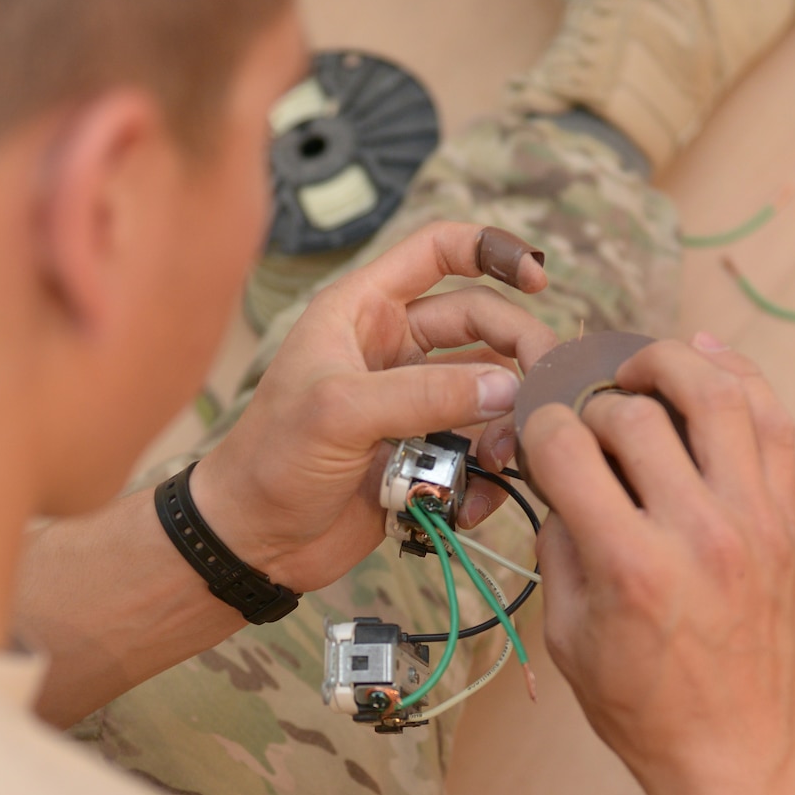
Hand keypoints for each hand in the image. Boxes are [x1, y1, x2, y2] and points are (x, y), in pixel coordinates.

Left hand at [192, 222, 556, 592]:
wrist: (253, 542)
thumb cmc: (271, 461)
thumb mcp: (340, 413)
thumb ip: (425, 395)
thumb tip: (506, 388)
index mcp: (363, 311)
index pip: (437, 251)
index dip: (491, 251)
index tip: (538, 279)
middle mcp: (393, 348)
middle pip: (483, 322)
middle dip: (519, 351)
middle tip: (542, 393)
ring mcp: (412, 402)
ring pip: (489, 389)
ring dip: (509, 419)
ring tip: (507, 456)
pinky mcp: (425, 453)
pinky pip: (478, 448)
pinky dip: (491, 470)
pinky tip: (480, 494)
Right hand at [522, 335, 794, 794]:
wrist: (744, 757)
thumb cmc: (649, 714)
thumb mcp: (568, 640)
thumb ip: (559, 551)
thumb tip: (562, 485)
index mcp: (629, 566)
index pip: (567, 446)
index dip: (538, 427)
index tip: (537, 435)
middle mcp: (696, 532)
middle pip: (632, 413)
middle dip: (592, 403)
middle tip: (583, 421)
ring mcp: (753, 521)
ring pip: (716, 393)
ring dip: (668, 363)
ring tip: (640, 370)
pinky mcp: (788, 521)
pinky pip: (773, 422)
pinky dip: (740, 377)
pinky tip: (707, 360)